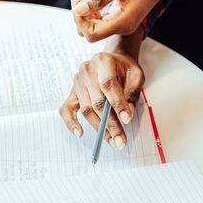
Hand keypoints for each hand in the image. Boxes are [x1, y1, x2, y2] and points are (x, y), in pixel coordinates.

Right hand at [59, 33, 144, 147]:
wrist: (113, 60)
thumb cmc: (125, 69)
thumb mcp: (136, 75)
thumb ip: (132, 92)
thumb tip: (127, 114)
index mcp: (103, 61)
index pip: (108, 85)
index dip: (117, 103)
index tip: (127, 120)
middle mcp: (86, 70)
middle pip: (97, 102)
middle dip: (111, 124)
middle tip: (121, 141)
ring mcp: (77, 82)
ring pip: (86, 110)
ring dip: (99, 129)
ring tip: (113, 141)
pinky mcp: (72, 93)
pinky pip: (66, 110)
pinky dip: (71, 123)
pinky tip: (80, 134)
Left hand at [72, 0, 202, 41]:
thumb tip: (78, 10)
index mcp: (123, 23)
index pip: (90, 34)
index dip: (79, 20)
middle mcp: (122, 28)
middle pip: (89, 31)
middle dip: (81, 12)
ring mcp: (122, 25)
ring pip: (93, 25)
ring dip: (85, 9)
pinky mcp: (121, 19)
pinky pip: (100, 19)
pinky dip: (93, 7)